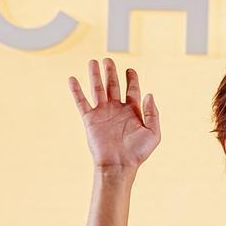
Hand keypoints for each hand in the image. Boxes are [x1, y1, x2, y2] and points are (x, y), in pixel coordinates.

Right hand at [67, 57, 161, 171]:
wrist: (119, 165)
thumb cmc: (138, 153)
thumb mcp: (153, 133)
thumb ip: (153, 113)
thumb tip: (149, 94)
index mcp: (132, 111)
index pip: (132, 90)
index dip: (131, 78)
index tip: (130, 70)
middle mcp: (116, 109)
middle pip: (113, 85)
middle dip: (110, 72)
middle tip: (108, 60)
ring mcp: (102, 113)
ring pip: (98, 89)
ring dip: (95, 75)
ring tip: (92, 62)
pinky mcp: (90, 119)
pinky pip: (81, 102)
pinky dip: (76, 91)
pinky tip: (72, 79)